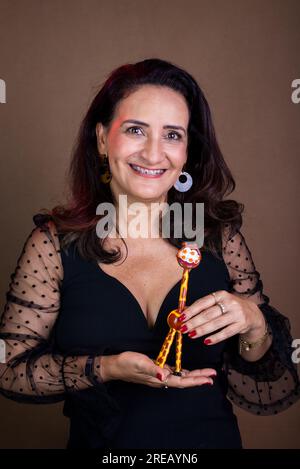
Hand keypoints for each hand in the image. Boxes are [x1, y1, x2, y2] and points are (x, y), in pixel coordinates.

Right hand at [101, 351, 215, 387]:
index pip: (182, 381)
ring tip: (206, 373)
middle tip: (213, 374)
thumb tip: (166, 375)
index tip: (208, 379)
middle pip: (185, 379)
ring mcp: (160, 375)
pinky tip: (189, 370)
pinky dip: (184, 371)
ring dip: (194, 375)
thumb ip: (152, 369)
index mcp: (159, 378)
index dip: (196, 380)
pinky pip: (174, 372)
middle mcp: (162, 378)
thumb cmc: (126, 363)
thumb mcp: (139, 363)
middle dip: (200, 377)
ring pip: (181, 376)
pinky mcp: (157, 370)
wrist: (114, 366)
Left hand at [178, 290, 265, 344]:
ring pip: (216, 324)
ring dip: (202, 330)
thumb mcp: (217, 303)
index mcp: (220, 295)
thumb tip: (183, 311)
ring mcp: (236, 314)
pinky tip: (206, 341)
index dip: (191, 310)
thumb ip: (202, 307)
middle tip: (183, 328)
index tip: (181, 317)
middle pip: (208, 314)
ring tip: (191, 335)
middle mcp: (229, 302)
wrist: (252, 313)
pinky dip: (215, 338)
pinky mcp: (241, 324)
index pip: (203, 302)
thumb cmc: (229, 307)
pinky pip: (226, 333)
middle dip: (194, 322)